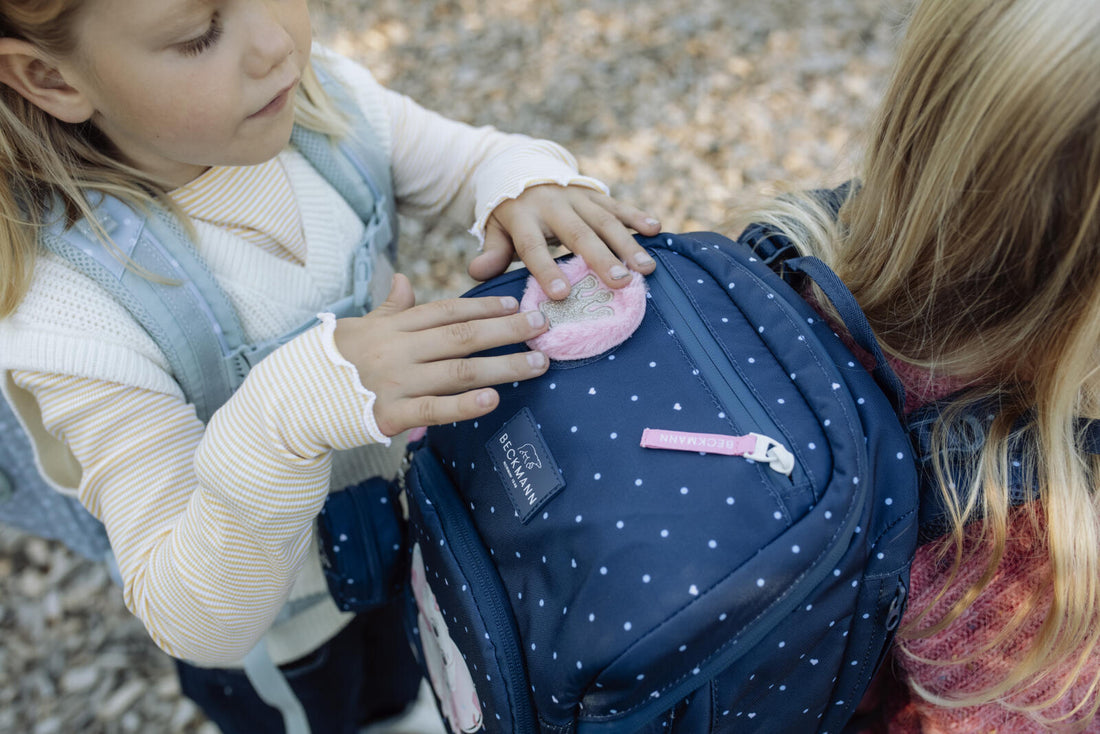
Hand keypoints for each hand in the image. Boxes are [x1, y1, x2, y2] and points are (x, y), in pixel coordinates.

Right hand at [333, 274, 549, 435]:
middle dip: (507, 331)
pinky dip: (464, 406)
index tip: (516, 303)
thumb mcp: (362, 326)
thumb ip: (391, 307)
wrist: (294, 398)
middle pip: (461, 337)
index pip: (447, 311)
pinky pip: (433, 410)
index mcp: (395, 326)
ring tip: (537, 365)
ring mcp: (395, 382)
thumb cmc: (336, 360)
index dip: (484, 307)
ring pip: (457, 371)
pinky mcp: (389, 415)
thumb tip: (407, 280)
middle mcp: (398, 350)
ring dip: (502, 367)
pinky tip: (493, 400)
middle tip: (543, 326)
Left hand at [468, 185, 660, 298]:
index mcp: (524, 218)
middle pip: (578, 234)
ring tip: (645, 268)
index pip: (533, 247)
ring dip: (627, 244)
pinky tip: (656, 230)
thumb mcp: (494, 230)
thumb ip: (491, 251)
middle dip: (601, 258)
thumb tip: (477, 272)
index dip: (545, 270)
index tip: (561, 294)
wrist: (523, 170)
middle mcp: (553, 205)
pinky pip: (618, 205)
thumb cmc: (510, 215)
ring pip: (604, 221)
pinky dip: (637, 216)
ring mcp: (577, 198)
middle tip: (620, 282)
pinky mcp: (595, 194)